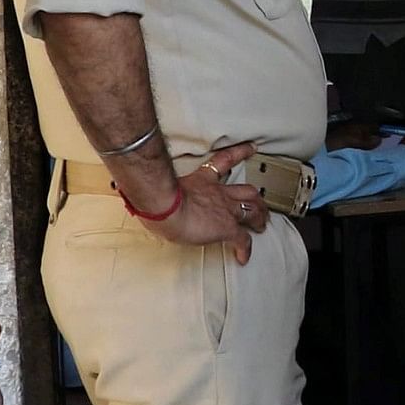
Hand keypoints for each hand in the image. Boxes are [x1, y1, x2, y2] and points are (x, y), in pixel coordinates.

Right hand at [135, 141, 263, 261]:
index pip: (224, 161)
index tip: (251, 148)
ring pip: (251, 210)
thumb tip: (142, 190)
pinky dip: (245, 249)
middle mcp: (218, 192)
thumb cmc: (156, 196)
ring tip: (262, 225)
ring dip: (259, 217)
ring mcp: (225, 209)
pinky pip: (242, 239)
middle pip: (246, 191)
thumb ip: (160, 186)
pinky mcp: (226, 227)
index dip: (240, 154)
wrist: (165, 205)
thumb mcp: (161, 185)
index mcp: (202, 180)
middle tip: (261, 203)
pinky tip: (244, 257)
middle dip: (256, 198)